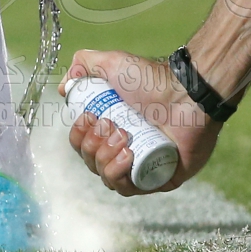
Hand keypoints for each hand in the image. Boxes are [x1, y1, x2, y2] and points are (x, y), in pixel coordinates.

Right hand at [58, 49, 222, 195]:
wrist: (186, 94)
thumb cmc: (152, 79)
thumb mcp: (112, 62)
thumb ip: (84, 63)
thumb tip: (64, 89)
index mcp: (112, 127)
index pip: (82, 143)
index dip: (78, 135)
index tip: (89, 118)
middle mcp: (124, 148)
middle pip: (90, 161)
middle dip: (93, 145)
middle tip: (112, 125)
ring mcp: (142, 165)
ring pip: (106, 177)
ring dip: (105, 159)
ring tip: (124, 136)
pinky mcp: (159, 179)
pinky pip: (128, 189)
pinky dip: (120, 175)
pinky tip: (128, 156)